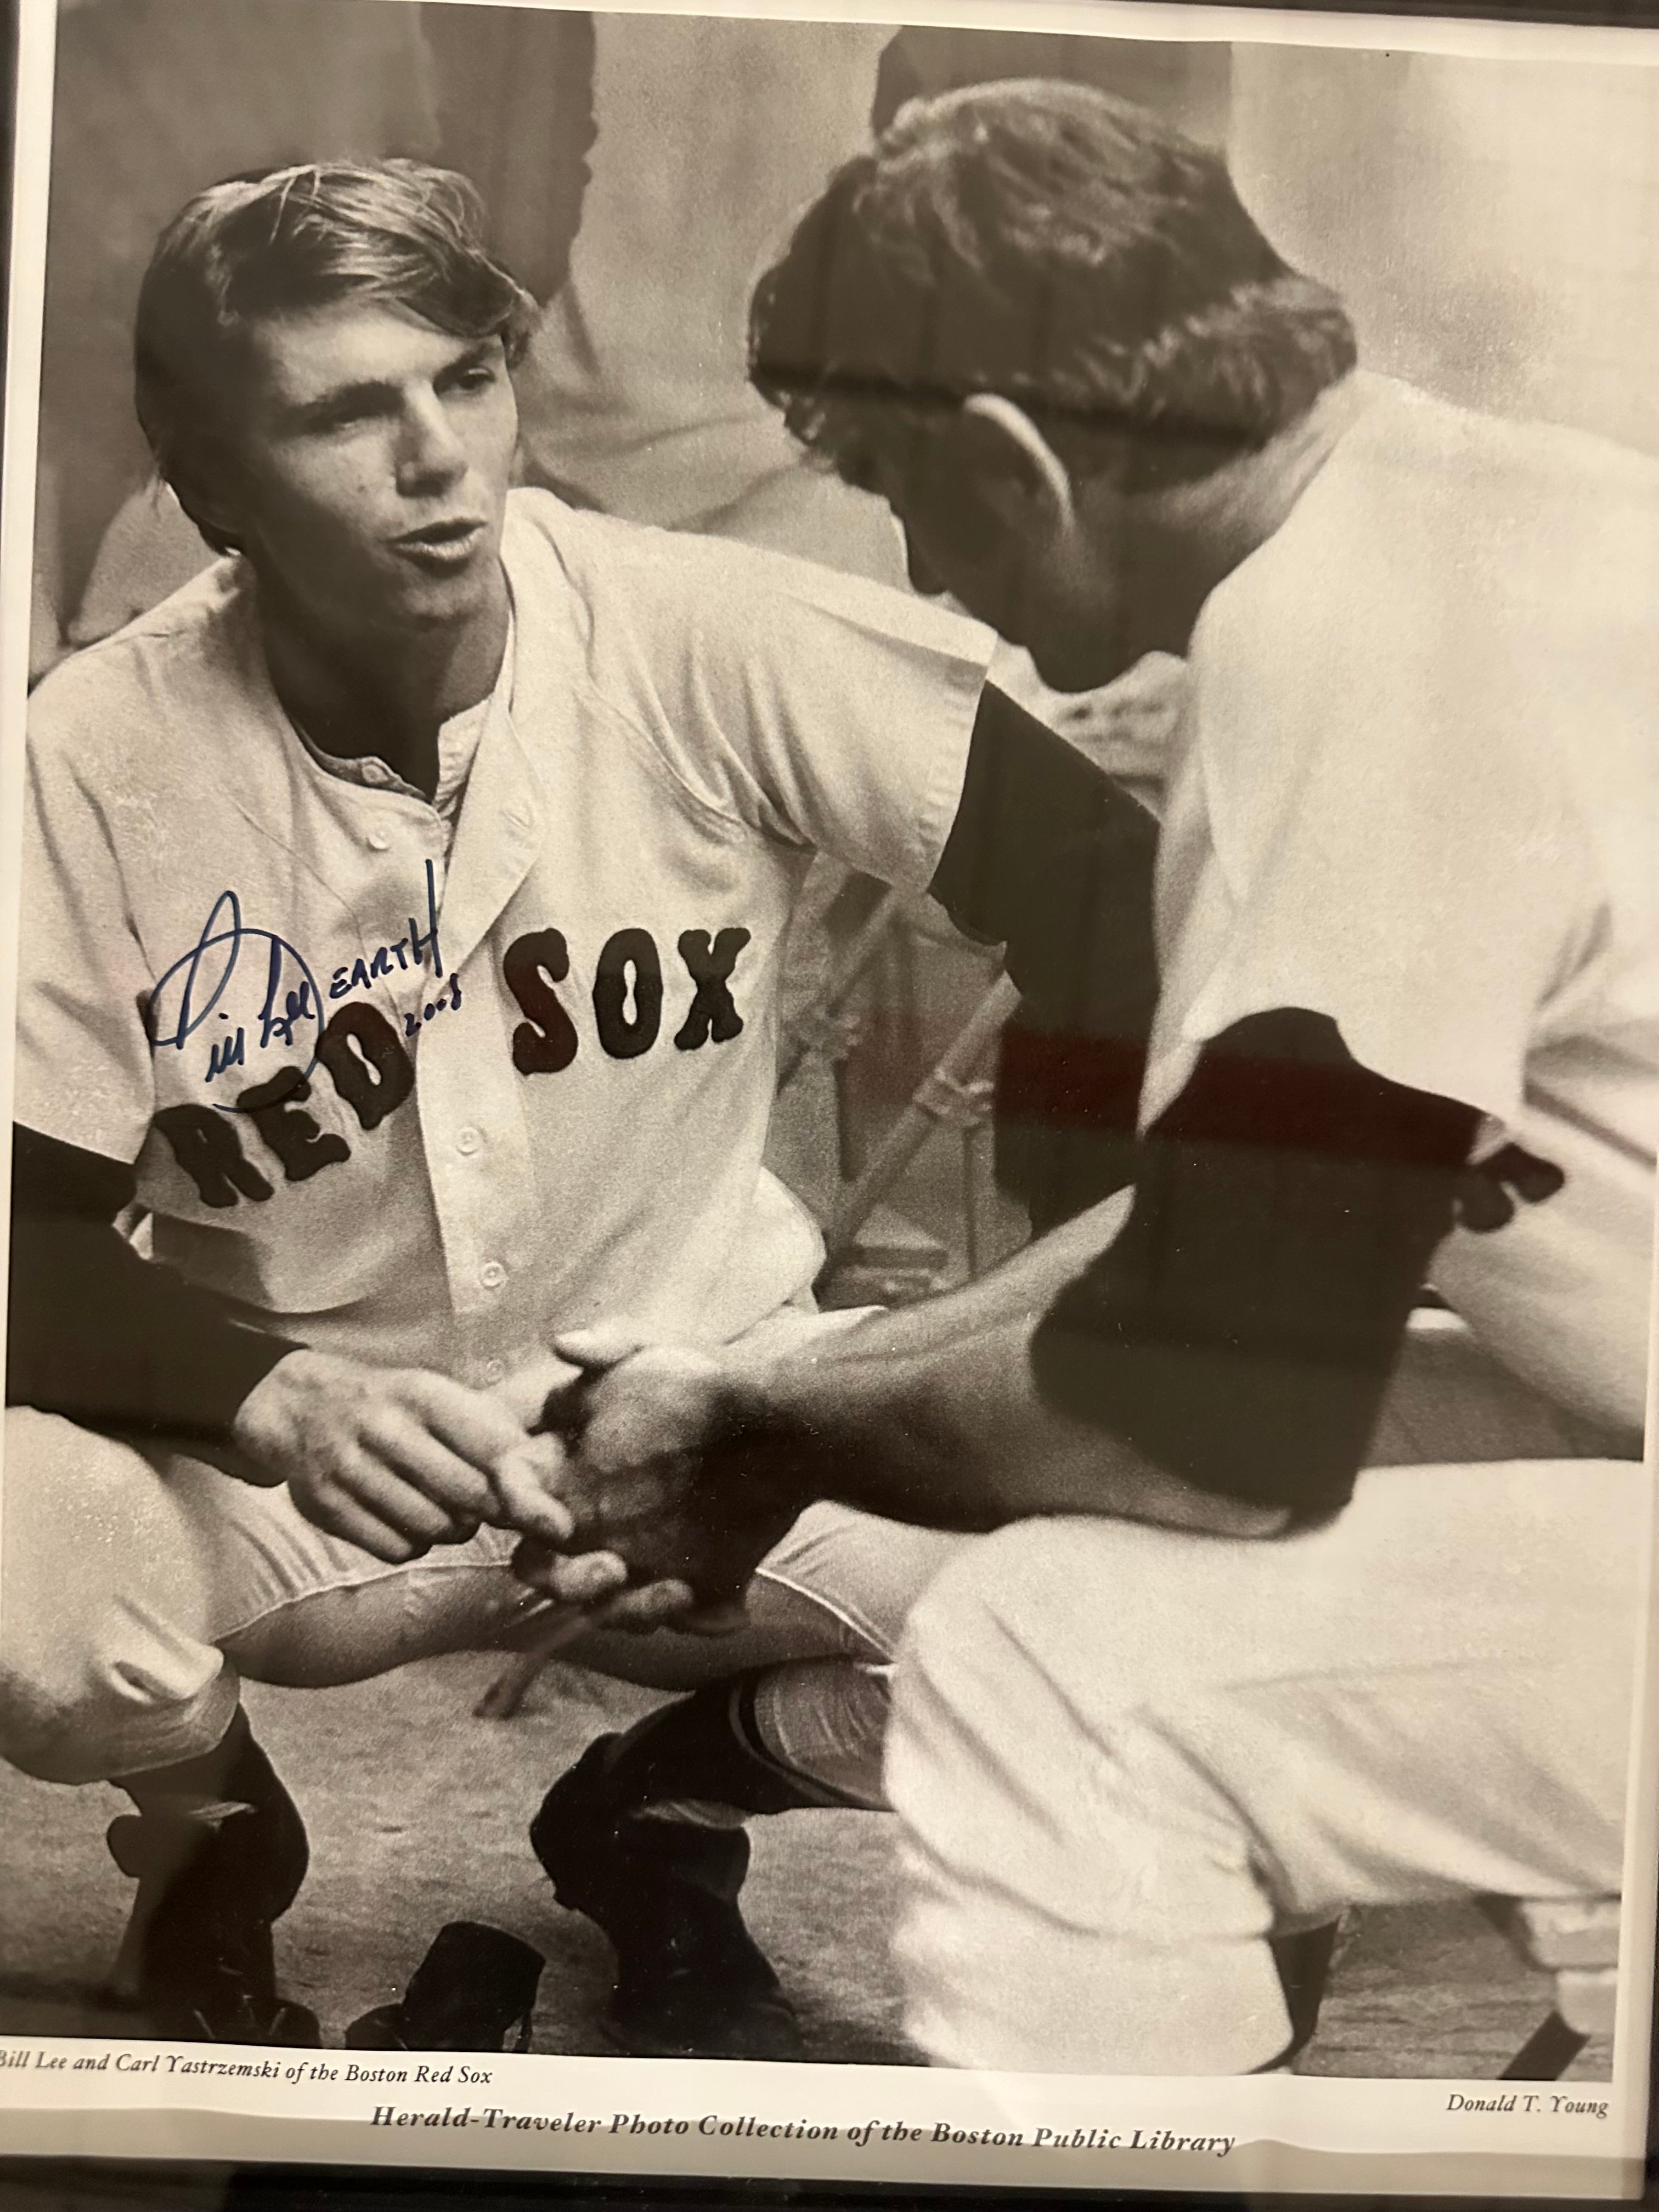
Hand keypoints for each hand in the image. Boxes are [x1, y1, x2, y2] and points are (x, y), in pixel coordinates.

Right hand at [232, 1347, 568, 1562]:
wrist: (302, 1407)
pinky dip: (414, 1544)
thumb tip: (548, 1481)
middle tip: (491, 1510)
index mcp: (424, 1394)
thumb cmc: (392, 1407)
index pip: (493, 1448)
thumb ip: (492, 1431)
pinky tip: (410, 1522)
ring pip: (433, 1527)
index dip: (526, 1489)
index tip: (553, 1516)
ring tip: (449, 1512)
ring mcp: (351, 1469)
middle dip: (491, 1512)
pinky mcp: (328, 1506)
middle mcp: (386, 1428)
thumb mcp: (438, 1397)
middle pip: (468, 1495)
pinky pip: (395, 1549)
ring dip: (453, 1530)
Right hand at [506, 1328, 808, 1619]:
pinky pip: (678, 1618)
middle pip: (548, 1570)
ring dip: (631, 1609)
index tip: (558, 1522)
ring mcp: (638, 1554)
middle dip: (571, 1580)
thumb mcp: (661, 1352)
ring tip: (677, 1593)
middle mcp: (593, 1520)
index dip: (522, 1509)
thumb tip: (561, 1344)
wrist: (786, 1419)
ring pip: (609, 1606)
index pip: (517, 1494)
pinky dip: (696, 1620)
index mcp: (570, 1469)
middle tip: (614, 1567)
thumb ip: (609, 1344)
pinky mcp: (693, 1579)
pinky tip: (728, 1609)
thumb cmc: (710, 1383)